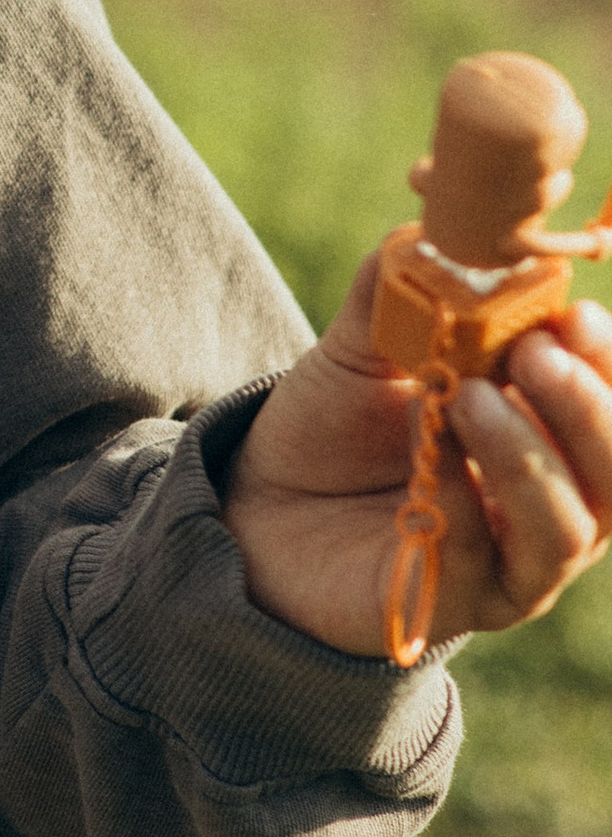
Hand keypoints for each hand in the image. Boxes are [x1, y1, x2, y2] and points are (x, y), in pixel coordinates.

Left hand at [225, 258, 611, 656]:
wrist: (260, 507)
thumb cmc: (332, 427)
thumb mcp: (361, 350)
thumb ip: (397, 296)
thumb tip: (425, 232)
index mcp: (547, 433)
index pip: (609, 402)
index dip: (606, 361)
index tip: (576, 312)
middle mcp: (550, 501)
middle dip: (587, 409)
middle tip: (535, 353)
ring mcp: (510, 561)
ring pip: (570, 528)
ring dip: (531, 457)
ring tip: (469, 397)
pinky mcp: (457, 604)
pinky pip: (485, 562)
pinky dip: (465, 503)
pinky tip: (427, 456)